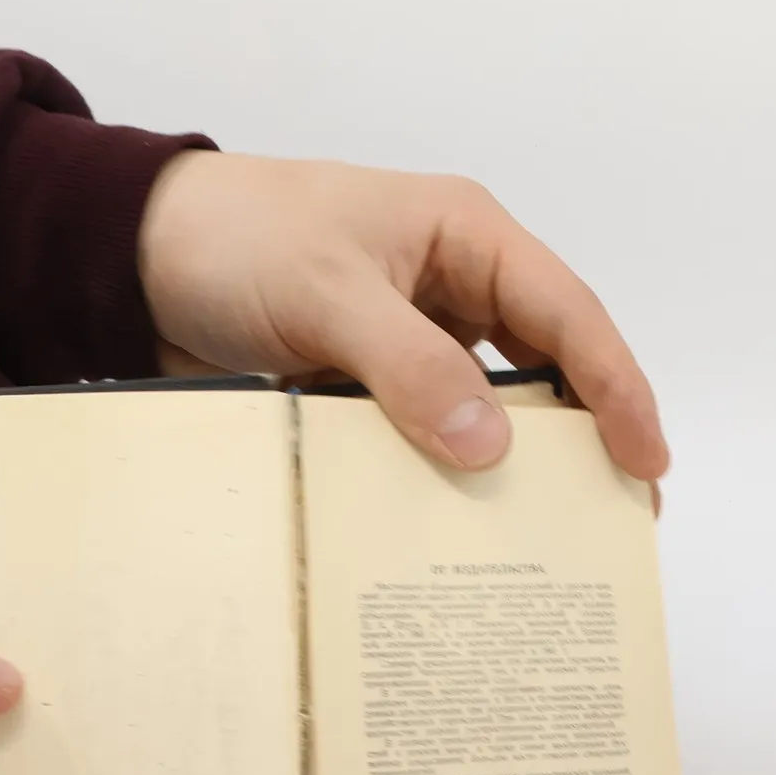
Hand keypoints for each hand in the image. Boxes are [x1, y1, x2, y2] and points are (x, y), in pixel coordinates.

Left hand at [139, 153, 666, 481]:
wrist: (129, 253)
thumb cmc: (236, 237)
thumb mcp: (326, 291)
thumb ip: (408, 364)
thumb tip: (491, 450)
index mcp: (465, 234)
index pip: (567, 311)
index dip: (617, 385)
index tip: (646, 460)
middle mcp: (452, 284)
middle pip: (545, 363)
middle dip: (585, 435)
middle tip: (617, 519)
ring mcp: (409, 335)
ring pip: (486, 406)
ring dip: (512, 464)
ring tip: (550, 539)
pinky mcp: (363, 379)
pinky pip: (422, 431)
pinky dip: (442, 475)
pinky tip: (454, 530)